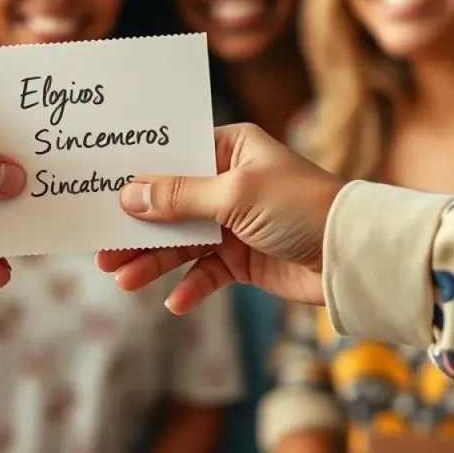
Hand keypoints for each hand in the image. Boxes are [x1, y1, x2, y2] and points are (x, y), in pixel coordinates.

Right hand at [95, 123, 343, 313]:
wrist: (351, 256)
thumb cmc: (301, 207)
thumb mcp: (235, 194)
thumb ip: (180, 196)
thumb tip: (130, 195)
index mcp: (231, 149)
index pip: (173, 157)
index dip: (138, 176)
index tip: (102, 191)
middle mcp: (229, 182)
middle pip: (169, 205)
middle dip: (137, 230)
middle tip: (102, 250)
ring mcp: (234, 222)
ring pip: (181, 242)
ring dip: (154, 262)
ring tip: (124, 280)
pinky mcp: (242, 258)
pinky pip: (206, 272)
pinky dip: (190, 287)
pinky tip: (175, 302)